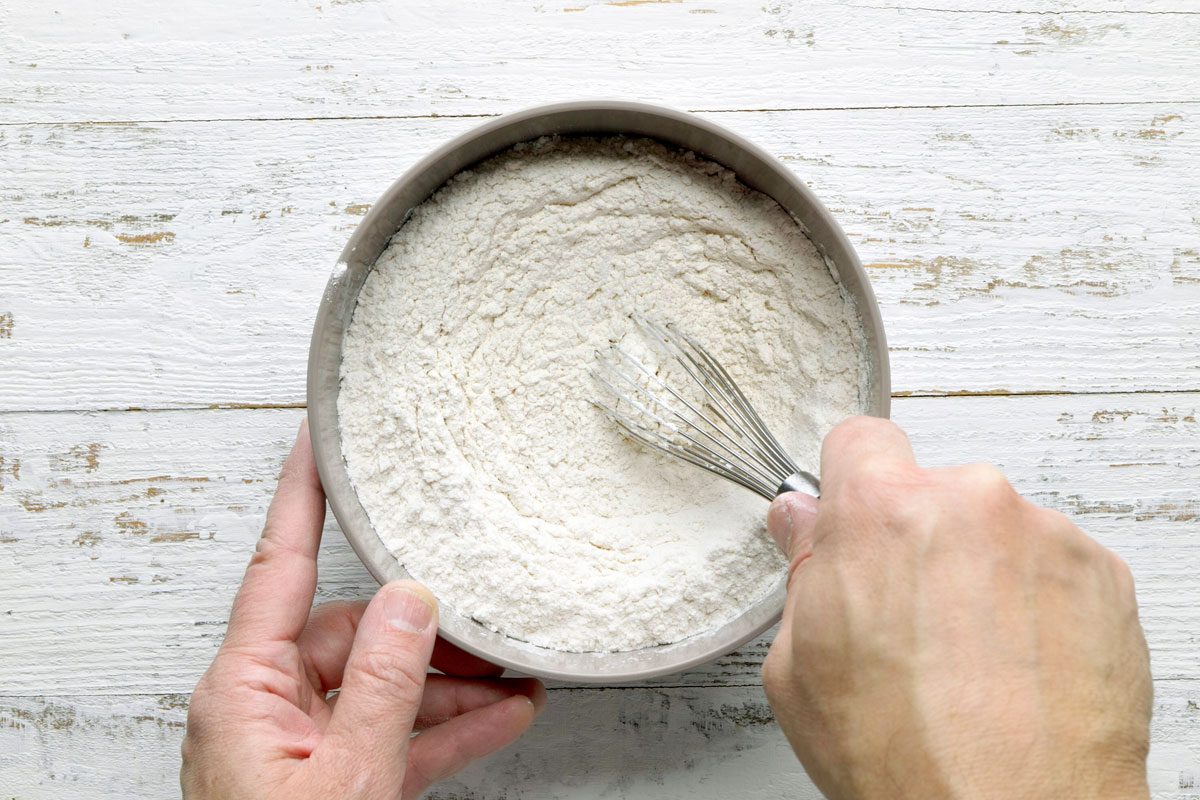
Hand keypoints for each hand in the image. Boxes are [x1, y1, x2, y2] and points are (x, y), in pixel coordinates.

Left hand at [182, 422, 545, 798]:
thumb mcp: (346, 777)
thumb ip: (384, 684)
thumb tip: (413, 598)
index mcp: (243, 686)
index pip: (277, 566)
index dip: (301, 497)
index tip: (319, 440)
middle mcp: (268, 702)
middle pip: (355, 631)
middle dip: (428, 627)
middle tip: (491, 615)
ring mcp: (303, 741)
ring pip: (386, 685)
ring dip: (453, 683)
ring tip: (519, 671)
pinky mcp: (334, 777)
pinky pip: (397, 736)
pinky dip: (448, 728)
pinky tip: (505, 713)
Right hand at [762, 417, 1151, 799]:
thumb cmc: (906, 758)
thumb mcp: (798, 667)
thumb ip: (802, 571)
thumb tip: (803, 523)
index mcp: (882, 512)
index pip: (861, 439)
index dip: (849, 480)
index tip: (853, 515)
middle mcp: (970, 504)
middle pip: (930, 490)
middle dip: (914, 538)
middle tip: (905, 618)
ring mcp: (1045, 536)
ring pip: (993, 529)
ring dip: (977, 571)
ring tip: (968, 656)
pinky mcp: (1103, 574)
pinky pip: (1050, 563)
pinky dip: (1033, 601)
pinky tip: (1014, 664)